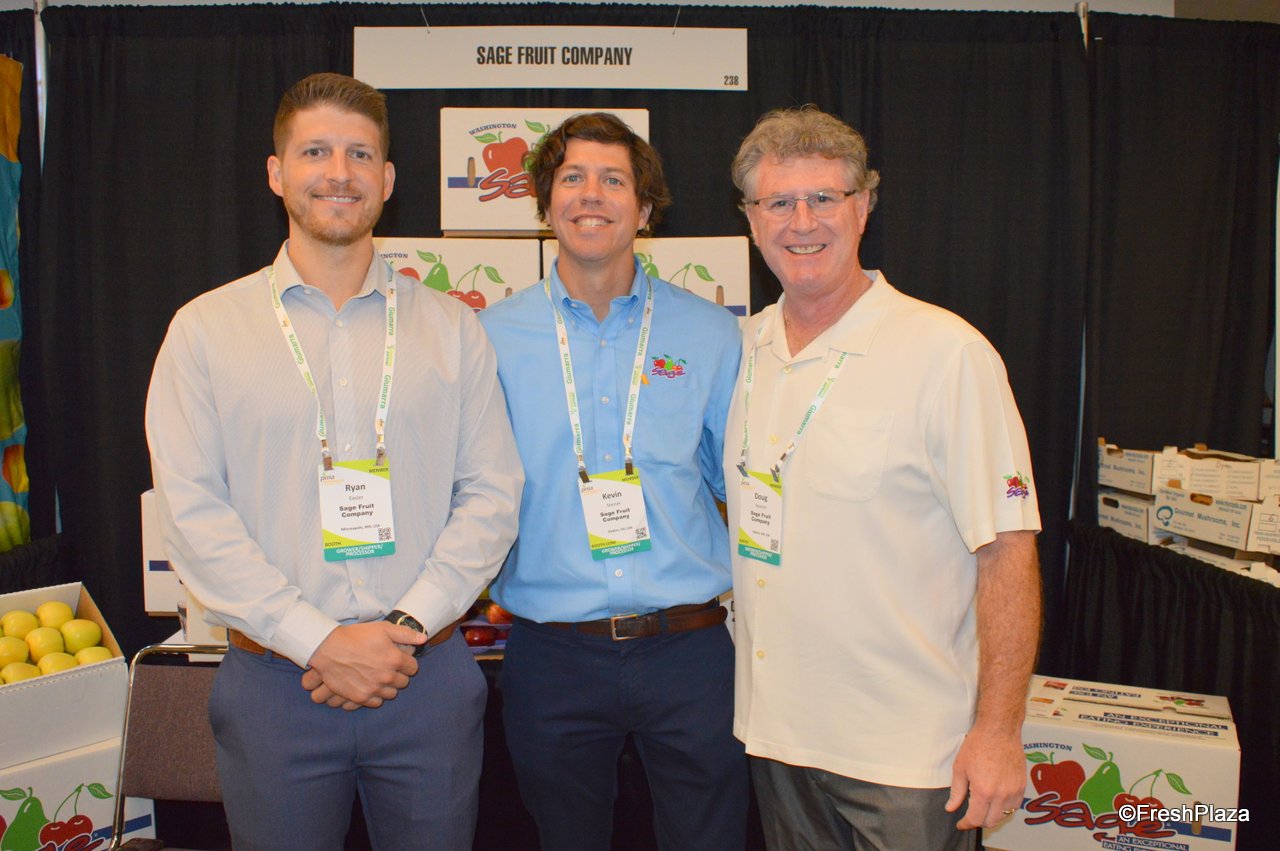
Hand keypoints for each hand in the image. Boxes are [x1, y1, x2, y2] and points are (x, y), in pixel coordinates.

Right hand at [301, 621, 424, 708]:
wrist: (328, 649)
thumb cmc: (356, 636)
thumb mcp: (383, 628)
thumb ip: (405, 634)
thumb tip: (423, 639)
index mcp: (395, 659)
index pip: (413, 668)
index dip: (407, 663)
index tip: (400, 660)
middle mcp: (387, 677)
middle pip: (403, 682)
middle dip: (398, 675)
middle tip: (388, 668)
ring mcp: (374, 688)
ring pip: (391, 694)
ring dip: (388, 686)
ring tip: (379, 677)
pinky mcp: (361, 697)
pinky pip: (376, 702)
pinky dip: (376, 696)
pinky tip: (370, 686)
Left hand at [945, 725, 1025, 829]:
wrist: (999, 730)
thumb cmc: (978, 745)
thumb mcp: (960, 768)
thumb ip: (956, 791)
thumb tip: (951, 808)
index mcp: (983, 791)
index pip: (976, 819)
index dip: (966, 824)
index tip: (960, 823)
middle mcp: (1001, 794)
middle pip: (991, 821)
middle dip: (979, 822)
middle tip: (970, 816)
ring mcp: (1014, 790)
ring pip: (1004, 815)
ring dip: (993, 816)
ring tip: (983, 809)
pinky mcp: (1022, 785)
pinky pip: (1015, 805)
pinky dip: (1006, 808)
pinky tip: (997, 801)